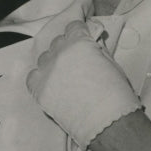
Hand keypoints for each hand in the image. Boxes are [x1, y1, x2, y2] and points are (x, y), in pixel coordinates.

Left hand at [26, 20, 142, 150]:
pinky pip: (33, 76)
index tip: (81, 37)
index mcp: (79, 42)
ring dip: (53, 63)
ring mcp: (47, 71)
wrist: (109, 123)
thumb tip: (88, 47)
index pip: (73, 26)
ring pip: (44, 58)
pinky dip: (40, 78)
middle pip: (57, 42)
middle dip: (66, 48)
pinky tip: (50, 84)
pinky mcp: (39, 89)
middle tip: (76, 61)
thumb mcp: (110, 62)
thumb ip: (94, 50)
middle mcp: (59, 52)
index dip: (79, 32)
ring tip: (64, 76)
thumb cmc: (117, 94)